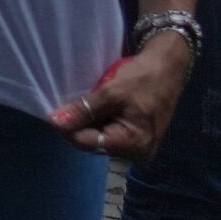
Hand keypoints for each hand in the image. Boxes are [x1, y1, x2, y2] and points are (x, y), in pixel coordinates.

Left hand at [55, 36, 192, 159]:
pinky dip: (100, 121)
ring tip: (84, 104)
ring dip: (89, 123)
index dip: (68, 128)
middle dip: (79, 126)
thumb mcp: (111, 92)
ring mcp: (139, 146)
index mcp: (133, 144)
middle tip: (69, 104)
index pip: (88, 143)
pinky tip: (96, 107)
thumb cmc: (143, 78)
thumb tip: (55, 123)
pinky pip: (111, 133)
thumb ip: (83, 110)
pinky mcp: (137, 138)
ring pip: (101, 138)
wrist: (168, 67)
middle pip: (94, 143)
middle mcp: (137, 152)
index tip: (53, 113)